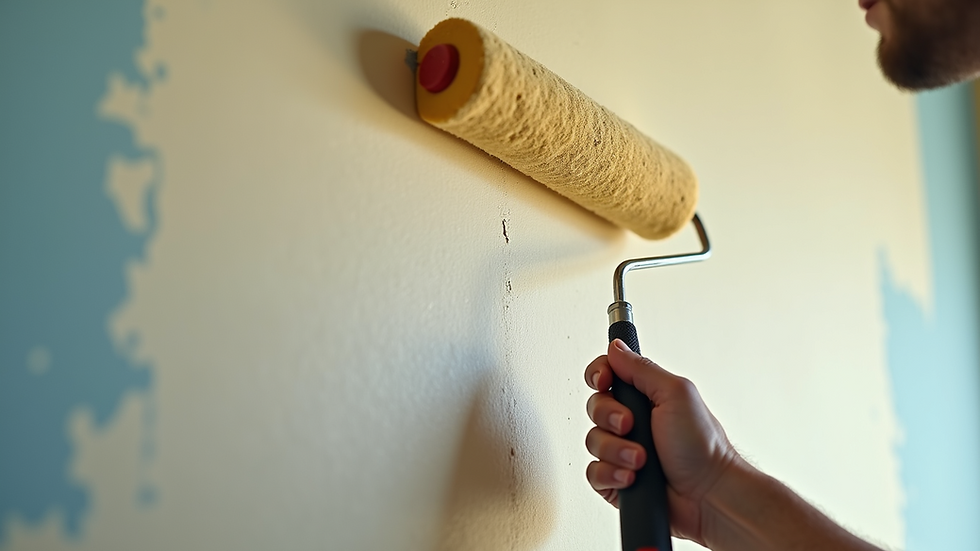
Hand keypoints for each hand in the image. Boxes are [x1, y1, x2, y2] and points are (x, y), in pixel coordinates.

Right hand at [584, 339, 738, 543]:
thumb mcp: (676, 393)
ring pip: (592, 441)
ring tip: (642, 460)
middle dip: (610, 417)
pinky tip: (632, 477)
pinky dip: (611, 475)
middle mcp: (630, 421)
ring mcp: (622, 450)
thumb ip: (641, 368)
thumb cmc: (703, 446)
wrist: (709, 494)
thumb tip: (616, 348)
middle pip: (594, 407)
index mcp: (644, 396)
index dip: (598, 375)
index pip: (605, 374)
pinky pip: (593, 472)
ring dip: (617, 451)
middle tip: (632, 425)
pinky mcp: (616, 479)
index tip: (604, 381)